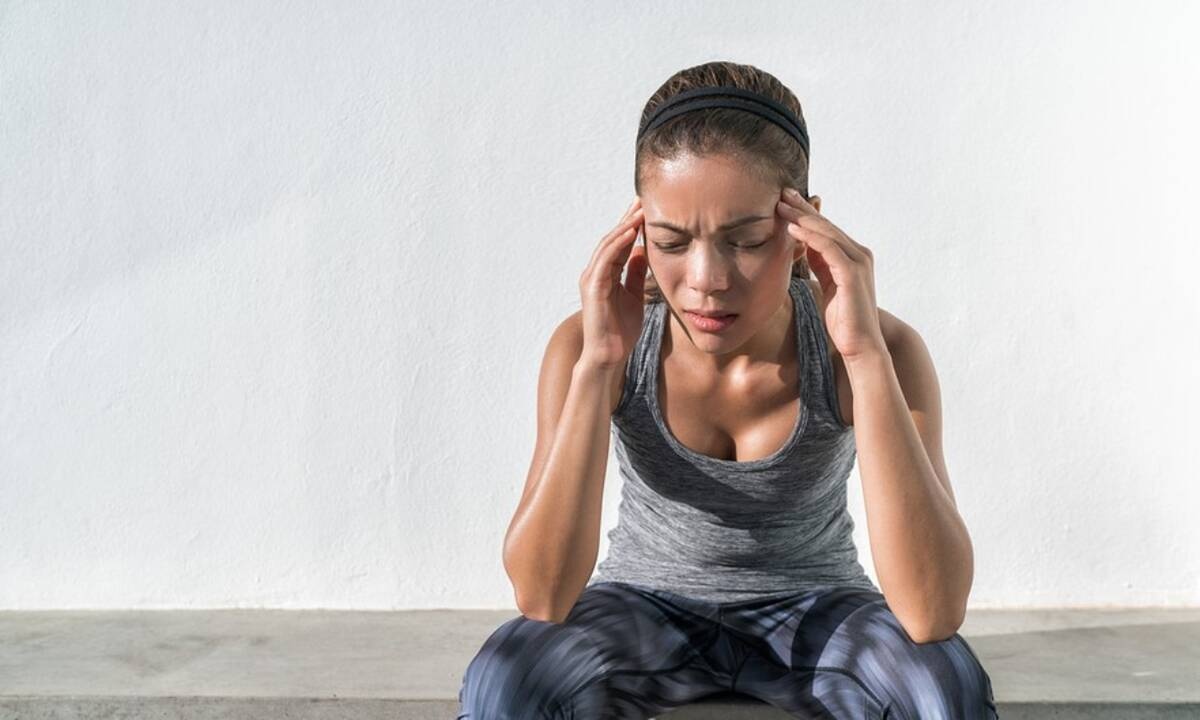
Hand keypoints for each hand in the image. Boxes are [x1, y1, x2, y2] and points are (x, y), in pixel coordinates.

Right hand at [577, 196, 648, 369]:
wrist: (609, 356)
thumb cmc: (620, 331)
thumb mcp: (635, 297)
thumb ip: (636, 274)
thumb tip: (644, 251)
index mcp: (606, 274)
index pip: (620, 243)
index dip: (632, 225)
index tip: (647, 208)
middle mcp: (596, 273)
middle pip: (612, 238)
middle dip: (627, 218)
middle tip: (642, 198)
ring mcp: (592, 279)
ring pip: (607, 245)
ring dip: (624, 226)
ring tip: (639, 209)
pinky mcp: (593, 288)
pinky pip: (605, 260)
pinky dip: (618, 244)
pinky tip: (632, 232)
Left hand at [776, 188, 887, 362]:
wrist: (860, 345)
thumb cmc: (842, 320)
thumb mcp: (827, 285)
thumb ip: (820, 266)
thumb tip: (804, 249)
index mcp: (851, 257)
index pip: (825, 229)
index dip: (805, 214)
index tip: (784, 202)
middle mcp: (858, 254)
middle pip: (825, 225)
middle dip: (802, 208)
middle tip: (781, 193)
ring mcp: (857, 262)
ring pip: (826, 232)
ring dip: (802, 217)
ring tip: (781, 206)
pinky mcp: (852, 273)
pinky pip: (828, 248)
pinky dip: (810, 236)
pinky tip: (792, 228)